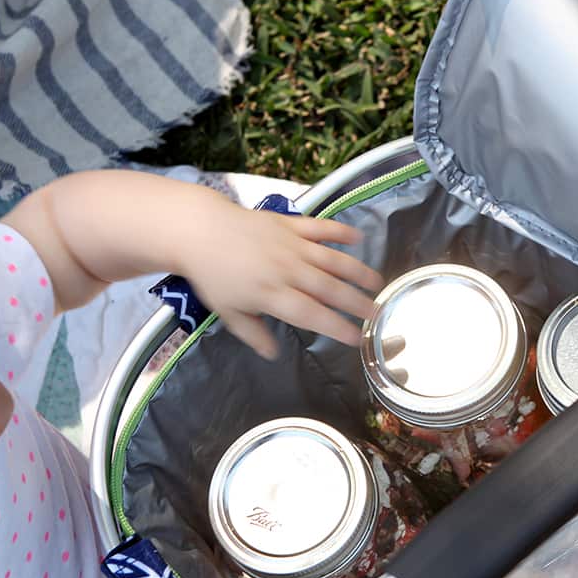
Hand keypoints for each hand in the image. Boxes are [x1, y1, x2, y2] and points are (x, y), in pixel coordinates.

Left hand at [3, 170, 383, 356]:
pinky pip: (321, 228)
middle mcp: (289, 271)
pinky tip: (359, 238)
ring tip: (377, 284)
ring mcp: (292, 245)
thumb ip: (253, 333)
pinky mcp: (290, 224)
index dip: (338, 328)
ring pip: (333, 260)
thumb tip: (273, 353)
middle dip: (357, 304)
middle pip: (330, 290)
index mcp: (274, 296)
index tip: (357, 339)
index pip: (313, 316)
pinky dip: (340, 232)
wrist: (198, 230)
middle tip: (378, 315)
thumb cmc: (211, 275)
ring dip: (358, 272)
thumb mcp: (228, 312)